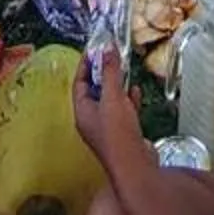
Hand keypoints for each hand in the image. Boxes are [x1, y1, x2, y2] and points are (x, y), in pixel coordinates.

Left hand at [71, 46, 145, 170]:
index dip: (85, 65)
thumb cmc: (118, 133)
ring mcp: (107, 129)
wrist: (135, 165)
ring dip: (116, 86)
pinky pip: (123, 112)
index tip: (94, 50)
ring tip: (124, 70)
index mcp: (82, 112)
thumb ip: (110, 72)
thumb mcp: (112, 97)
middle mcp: (92, 121)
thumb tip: (107, 49)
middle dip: (102, 74)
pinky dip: (128, 100)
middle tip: (110, 57)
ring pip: (109, 101)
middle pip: (94, 91)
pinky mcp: (123, 134)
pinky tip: (135, 92)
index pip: (79, 83)